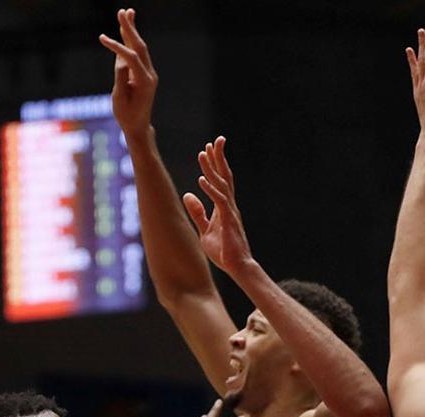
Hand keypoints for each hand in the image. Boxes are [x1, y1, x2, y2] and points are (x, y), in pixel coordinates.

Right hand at [99, 8, 157, 134]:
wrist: (138, 126)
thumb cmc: (126, 116)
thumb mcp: (119, 99)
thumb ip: (120, 79)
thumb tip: (121, 60)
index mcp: (144, 82)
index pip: (130, 58)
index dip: (116, 47)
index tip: (101, 38)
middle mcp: (149, 74)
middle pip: (139, 47)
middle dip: (130, 28)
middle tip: (123, 12)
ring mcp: (148, 73)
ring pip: (140, 48)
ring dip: (132, 30)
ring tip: (127, 13)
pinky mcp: (144, 73)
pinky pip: (137, 54)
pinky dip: (131, 41)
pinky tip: (126, 30)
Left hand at [182, 136, 253, 276]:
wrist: (237, 267)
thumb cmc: (224, 251)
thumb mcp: (205, 230)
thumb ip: (197, 212)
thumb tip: (187, 195)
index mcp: (224, 206)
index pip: (221, 180)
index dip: (215, 164)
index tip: (208, 148)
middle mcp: (229, 205)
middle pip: (225, 177)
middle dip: (219, 158)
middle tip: (215, 141)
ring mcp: (230, 212)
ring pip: (222, 185)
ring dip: (212, 169)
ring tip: (203, 154)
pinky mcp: (228, 221)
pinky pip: (219, 201)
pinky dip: (210, 189)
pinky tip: (201, 179)